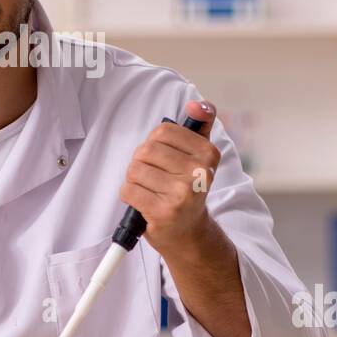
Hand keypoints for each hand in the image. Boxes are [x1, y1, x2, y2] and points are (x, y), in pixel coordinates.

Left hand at [119, 99, 220, 255]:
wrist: (189, 232)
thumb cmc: (189, 188)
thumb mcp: (200, 155)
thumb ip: (201, 125)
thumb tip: (197, 105)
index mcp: (207, 154)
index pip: (163, 131)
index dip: (155, 143)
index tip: (164, 157)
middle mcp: (198, 173)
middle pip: (146, 150)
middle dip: (141, 162)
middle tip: (153, 176)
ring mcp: (181, 194)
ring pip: (135, 170)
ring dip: (134, 179)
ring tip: (149, 189)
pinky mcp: (163, 212)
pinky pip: (129, 190)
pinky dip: (129, 194)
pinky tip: (143, 201)